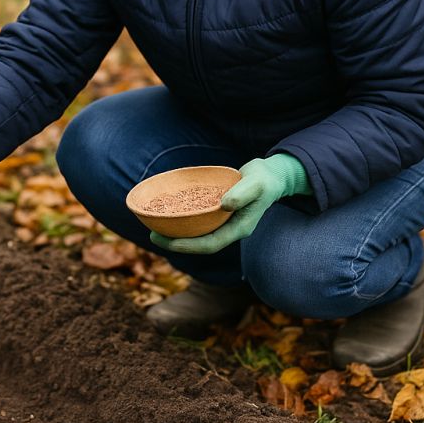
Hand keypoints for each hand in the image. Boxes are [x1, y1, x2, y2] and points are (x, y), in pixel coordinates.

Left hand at [149, 154, 309, 254]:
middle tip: (152, 236)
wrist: (271, 176)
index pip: (210, 244)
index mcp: (239, 229)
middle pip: (200, 244)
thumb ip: (243, 193)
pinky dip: (183, 220)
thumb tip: (224, 204)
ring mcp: (224, 223)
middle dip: (176, 243)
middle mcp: (229, 229)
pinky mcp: (218, 213)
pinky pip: (198, 221)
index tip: (169, 241)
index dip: (189, 246)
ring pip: (197, 235)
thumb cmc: (265, 179)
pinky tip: (169, 212)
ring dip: (177, 234)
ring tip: (154, 228)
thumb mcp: (257, 183)